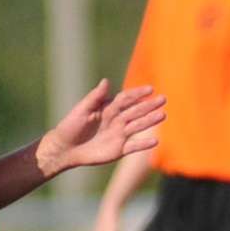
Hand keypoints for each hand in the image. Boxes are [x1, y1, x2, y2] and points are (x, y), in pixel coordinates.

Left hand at [37, 81, 165, 177]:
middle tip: (163, 99)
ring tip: (163, 115)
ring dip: (150, 121)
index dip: (137, 94)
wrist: (66, 149)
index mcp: (108, 108)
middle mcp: (117, 120)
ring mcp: (119, 135)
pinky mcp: (119, 149)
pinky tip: (155, 141)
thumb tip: (106, 81)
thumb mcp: (82, 110)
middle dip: (149, 106)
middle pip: (136, 111)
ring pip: (138, 126)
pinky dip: (144, 144)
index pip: (126, 99)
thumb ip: (95, 97)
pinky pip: (134, 146)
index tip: (150, 89)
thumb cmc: (71, 126)